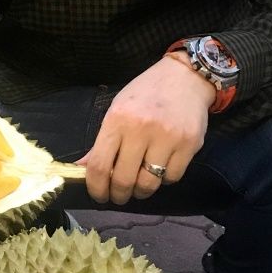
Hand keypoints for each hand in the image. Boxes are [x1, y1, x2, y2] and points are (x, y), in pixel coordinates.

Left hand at [79, 56, 214, 205]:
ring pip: (149, 184)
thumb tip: (82, 168)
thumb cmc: (146, 94)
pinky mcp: (189, 144)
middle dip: (118, 195)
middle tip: (118, 195)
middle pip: (124, 180)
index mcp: (117, 119)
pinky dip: (163, 180)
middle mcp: (141, 129)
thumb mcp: (117, 109)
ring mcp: (167, 137)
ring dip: (141, 191)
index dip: (96, 188)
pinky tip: (160, 169)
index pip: (99, 165)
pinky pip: (172, 177)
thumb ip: (102, 142)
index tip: (98, 195)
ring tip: (139, 185)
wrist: (185, 77)